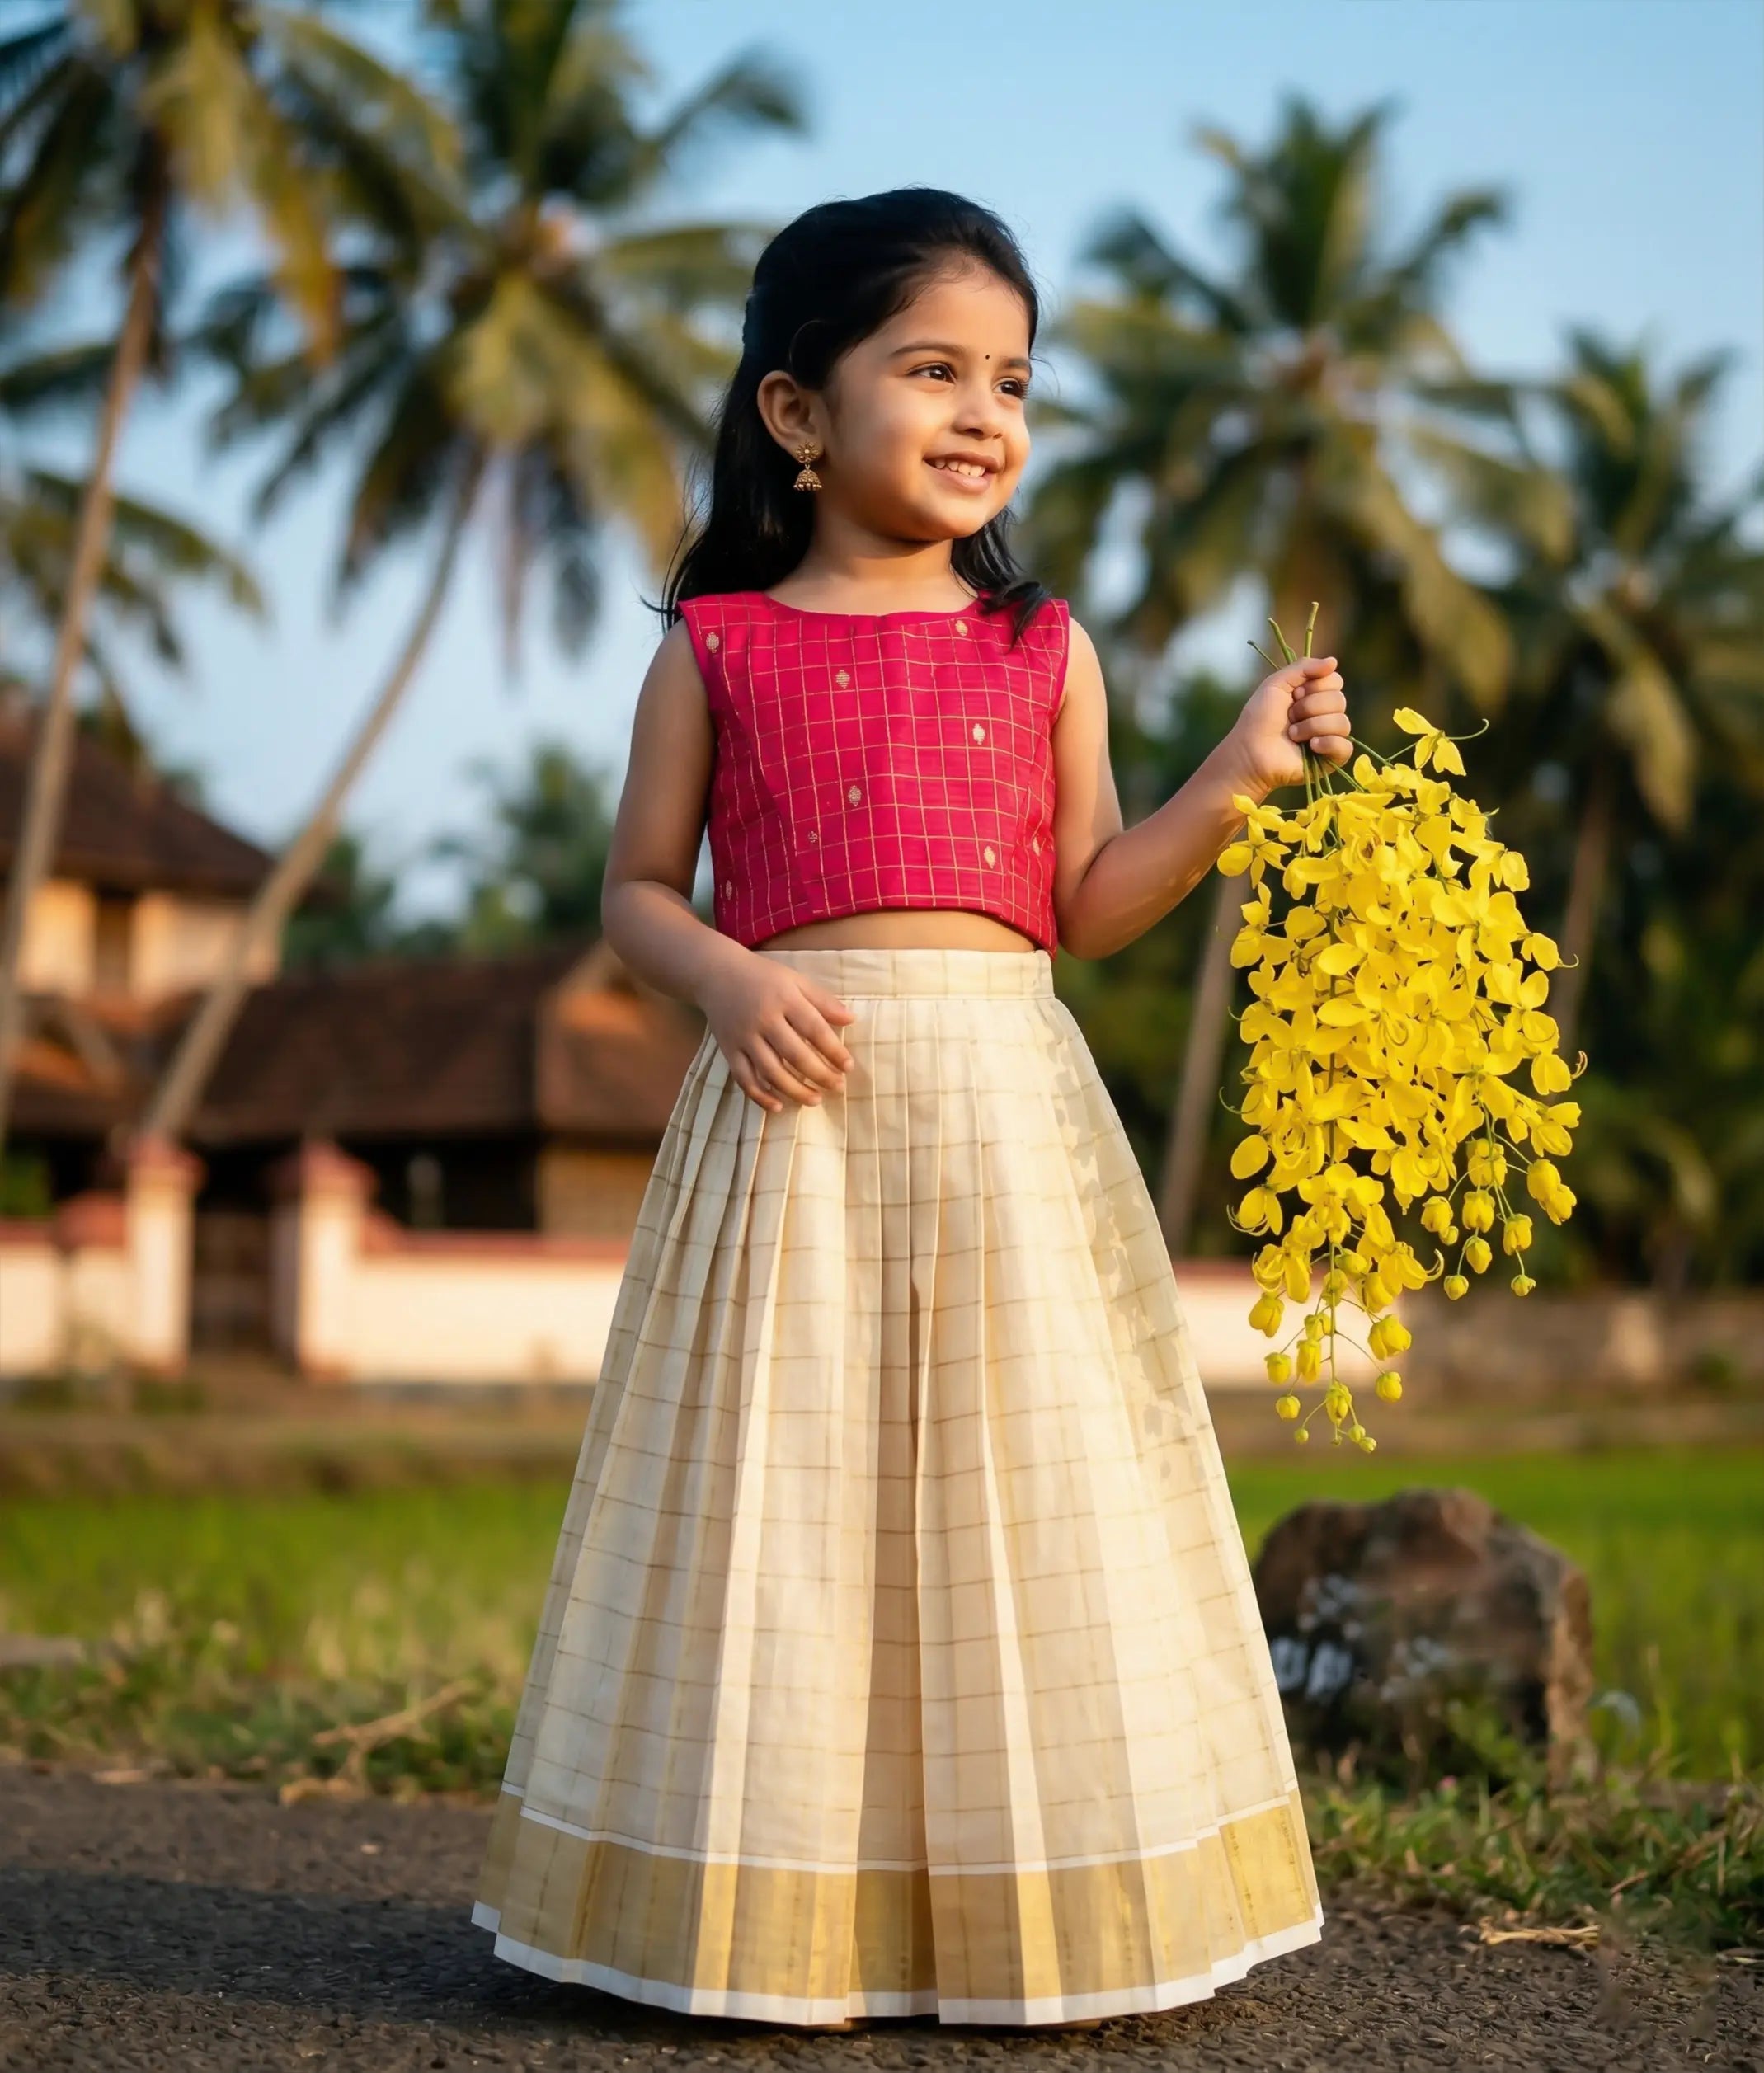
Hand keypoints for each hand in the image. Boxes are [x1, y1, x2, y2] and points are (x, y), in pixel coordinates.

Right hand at [695, 950, 856, 1113]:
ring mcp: (744, 1037)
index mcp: (784, 999)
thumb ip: (822, 1000)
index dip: (834, 1051)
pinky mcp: (729, 1050)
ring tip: (815, 1100)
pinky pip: (744, 1078)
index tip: (848, 1066)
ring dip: (794, 1090)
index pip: (815, 1029)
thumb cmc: (762, 976)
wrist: (715, 974)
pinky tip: (777, 1107)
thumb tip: (850, 1020)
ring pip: (771, 1071)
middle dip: (820, 1074)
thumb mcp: (795, 980)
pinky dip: (760, 1096)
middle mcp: (763, 1020)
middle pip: (795, 1055)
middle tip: (838, 1087)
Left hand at [1227, 655, 1351, 794]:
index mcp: (1316, 695)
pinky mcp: (1332, 759)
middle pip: (1339, 700)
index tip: (1294, 694)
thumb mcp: (1277, 683)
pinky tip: (1311, 746)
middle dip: (1309, 707)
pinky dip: (1327, 743)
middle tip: (1289, 717)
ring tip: (1292, 734)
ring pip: (1341, 723)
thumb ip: (1304, 667)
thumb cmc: (1259, 718)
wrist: (1250, 752)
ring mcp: (1330, 736)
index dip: (1314, 686)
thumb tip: (1334, 661)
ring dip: (1311, 726)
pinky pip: (1345, 746)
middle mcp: (1326, 714)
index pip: (1335, 681)